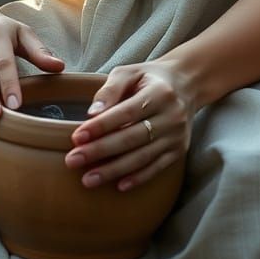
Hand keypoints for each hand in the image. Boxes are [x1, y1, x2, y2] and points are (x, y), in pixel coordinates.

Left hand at [64, 60, 194, 192]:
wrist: (186, 85)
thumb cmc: (149, 78)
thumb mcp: (129, 73)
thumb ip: (110, 89)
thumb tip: (91, 113)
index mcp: (158, 93)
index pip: (125, 112)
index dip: (101, 126)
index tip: (76, 138)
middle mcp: (171, 116)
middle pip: (132, 138)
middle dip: (100, 151)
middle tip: (73, 161)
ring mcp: (176, 136)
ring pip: (142, 157)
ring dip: (113, 170)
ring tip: (88, 179)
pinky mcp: (179, 150)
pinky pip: (156, 168)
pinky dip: (138, 178)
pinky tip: (118, 186)